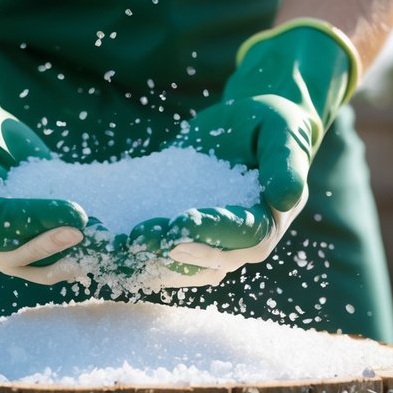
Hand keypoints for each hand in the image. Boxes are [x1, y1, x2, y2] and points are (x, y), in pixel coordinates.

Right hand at [0, 9, 87, 283]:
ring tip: (102, 250)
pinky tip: (101, 247)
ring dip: (66, 259)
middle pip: (15, 255)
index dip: (34, 223)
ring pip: (33, 265)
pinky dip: (72, 253)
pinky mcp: (21, 240)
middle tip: (91, 231)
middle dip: (54, 245)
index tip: (75, 213)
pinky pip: (46, 255)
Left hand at [132, 20, 356, 286]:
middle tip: (137, 238)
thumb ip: (285, 162)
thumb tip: (287, 197)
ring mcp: (210, 248)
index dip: (212, 231)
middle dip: (170, 250)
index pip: (242, 235)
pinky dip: (134, 256)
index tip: (181, 223)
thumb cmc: (269, 125)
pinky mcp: (183, 241)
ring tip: (115, 246)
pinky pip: (159, 257)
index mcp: (267, 222)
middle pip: (206, 259)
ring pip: (179, 267)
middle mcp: (240, 246)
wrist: (246, 130)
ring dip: (146, 259)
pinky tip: (105, 246)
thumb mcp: (281, 132)